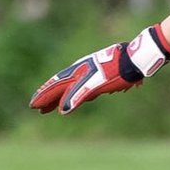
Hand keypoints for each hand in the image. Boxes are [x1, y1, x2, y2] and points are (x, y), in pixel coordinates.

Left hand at [29, 23, 169, 114]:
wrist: (136, 58)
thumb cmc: (125, 63)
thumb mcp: (108, 75)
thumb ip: (101, 84)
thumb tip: (100, 93)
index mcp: (84, 68)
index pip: (62, 79)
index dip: (50, 88)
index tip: (41, 98)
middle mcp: (82, 70)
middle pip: (58, 83)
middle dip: (45, 94)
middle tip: (33, 105)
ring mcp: (88, 76)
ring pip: (63, 88)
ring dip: (51, 99)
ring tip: (39, 108)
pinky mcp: (95, 82)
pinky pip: (79, 94)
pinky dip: (70, 102)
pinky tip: (62, 111)